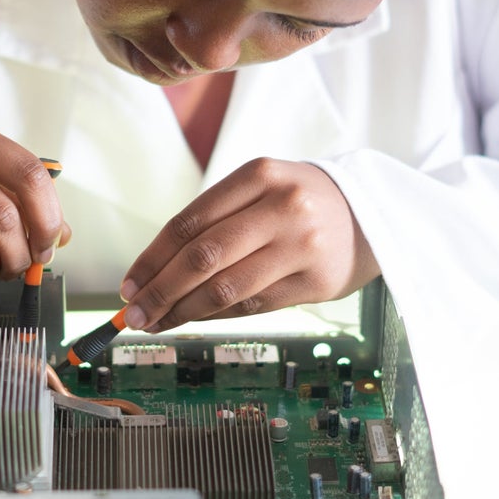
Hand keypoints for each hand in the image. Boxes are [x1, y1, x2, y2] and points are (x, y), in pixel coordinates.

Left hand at [119, 158, 378, 331]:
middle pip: (202, 258)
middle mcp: (281, 207)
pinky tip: (195, 319)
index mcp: (258, 175)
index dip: (151, 259)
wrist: (371, 213)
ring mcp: (302, 245)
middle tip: (134, 314)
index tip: (128, 284)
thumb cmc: (296, 203)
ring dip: (182, 312)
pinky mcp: (316, 281)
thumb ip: (214, 221)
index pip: (188, 222)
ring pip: (225, 288)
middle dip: (160, 291)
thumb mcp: (259, 189)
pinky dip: (216, 316)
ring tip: (156, 322)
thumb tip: (154, 272)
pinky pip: (253, 306)